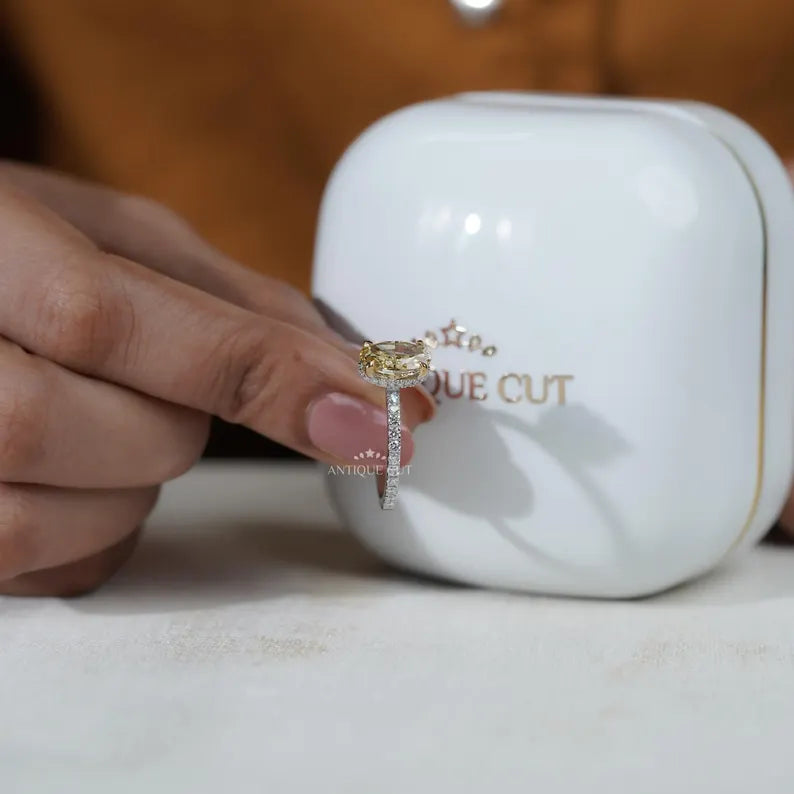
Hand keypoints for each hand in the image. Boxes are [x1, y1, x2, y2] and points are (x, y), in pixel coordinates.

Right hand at [0, 162, 433, 595]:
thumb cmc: (12, 250)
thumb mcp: (106, 235)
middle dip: (187, 418)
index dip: (261, 370)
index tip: (379, 417)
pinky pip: (71, 569)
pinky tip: (74, 472)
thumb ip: (230, 296)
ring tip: (92, 413)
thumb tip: (354, 367)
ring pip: (103, 518)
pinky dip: (107, 527)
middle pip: (133, 435)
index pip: (109, 320)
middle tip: (148, 377)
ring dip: (143, 475)